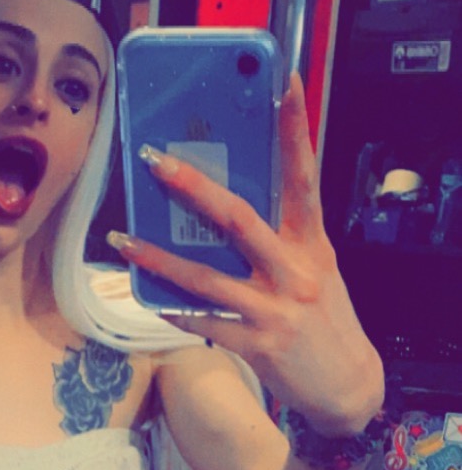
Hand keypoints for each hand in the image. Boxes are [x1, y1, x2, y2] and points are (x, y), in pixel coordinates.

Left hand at [111, 73, 383, 435]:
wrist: (347, 384)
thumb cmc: (324, 319)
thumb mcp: (315, 270)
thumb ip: (280, 240)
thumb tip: (223, 213)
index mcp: (312, 244)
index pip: (303, 177)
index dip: (294, 131)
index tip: (282, 85)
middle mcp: (294, 271)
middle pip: (239, 218)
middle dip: (194, 187)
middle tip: (156, 161)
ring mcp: (274, 309)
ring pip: (205, 277)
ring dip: (158, 258)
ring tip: (122, 239)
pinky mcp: (255, 344)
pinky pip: (202, 322)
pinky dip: (172, 309)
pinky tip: (147, 297)